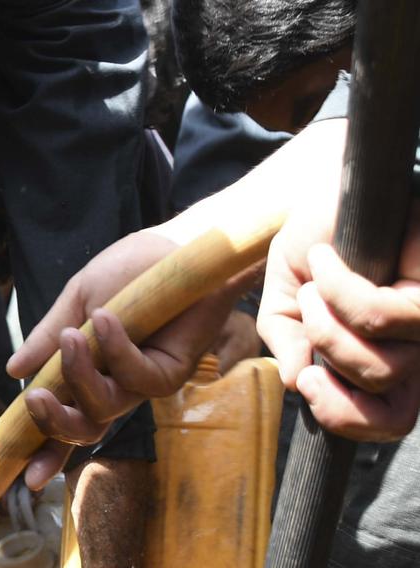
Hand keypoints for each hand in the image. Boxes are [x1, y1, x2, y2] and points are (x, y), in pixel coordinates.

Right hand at [8, 232, 254, 488]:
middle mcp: (115, 384)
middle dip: (55, 421)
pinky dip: (116, 350)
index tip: (24, 473)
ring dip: (80, 376)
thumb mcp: (76, 300)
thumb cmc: (131, 270)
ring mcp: (143, 381)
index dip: (45, 448)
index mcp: (89, 370)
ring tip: (72, 337)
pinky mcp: (170, 371)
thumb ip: (47, 337)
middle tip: (34, 398)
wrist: (176, 246)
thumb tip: (12, 371)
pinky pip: (138, 378)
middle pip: (83, 428)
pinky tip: (105, 318)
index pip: (64, 415)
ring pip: (105, 408)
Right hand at [258, 199, 419, 441]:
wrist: (326, 185)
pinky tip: (327, 260)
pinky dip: (340, 291)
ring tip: (315, 284)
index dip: (348, 419)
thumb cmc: (315, 240)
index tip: (307, 383)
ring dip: (327, 324)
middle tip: (308, 330)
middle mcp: (416, 344)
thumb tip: (294, 381)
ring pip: (385, 365)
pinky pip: (383, 316)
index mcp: (386, 357)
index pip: (391, 420)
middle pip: (394, 408)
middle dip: (334, 374)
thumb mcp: (285, 301)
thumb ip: (287, 342)